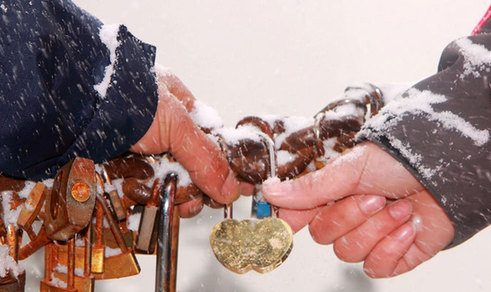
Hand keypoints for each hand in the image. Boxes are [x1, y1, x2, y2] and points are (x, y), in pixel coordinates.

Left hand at [130, 67, 240, 216]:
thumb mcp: (177, 124)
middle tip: (198, 201)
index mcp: (178, 106)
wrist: (77, 107)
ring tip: (178, 204)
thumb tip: (231, 188)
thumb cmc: (126, 98)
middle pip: (188, 164)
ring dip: (174, 195)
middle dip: (196, 187)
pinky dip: (148, 197)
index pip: (208, 140)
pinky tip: (154, 203)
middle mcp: (159, 127)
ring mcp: (139, 148)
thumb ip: (206, 157)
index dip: (223, 165)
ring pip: (166, 179)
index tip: (236, 187)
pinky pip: (140, 186)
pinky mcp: (118, 166)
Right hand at [262, 142, 453, 277]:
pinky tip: (407, 227)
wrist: (446, 174)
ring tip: (399, 207)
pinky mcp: (392, 256)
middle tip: (374, 197)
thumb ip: (309, 188)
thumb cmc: (397, 161)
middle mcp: (346, 218)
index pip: (297, 217)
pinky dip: (392, 247)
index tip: (285, 226)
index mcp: (331, 195)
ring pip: (349, 252)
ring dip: (377, 228)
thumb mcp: (350, 170)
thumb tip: (270, 192)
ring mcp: (369, 238)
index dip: (289, 223)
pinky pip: (376, 267)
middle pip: (324, 237)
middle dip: (351, 217)